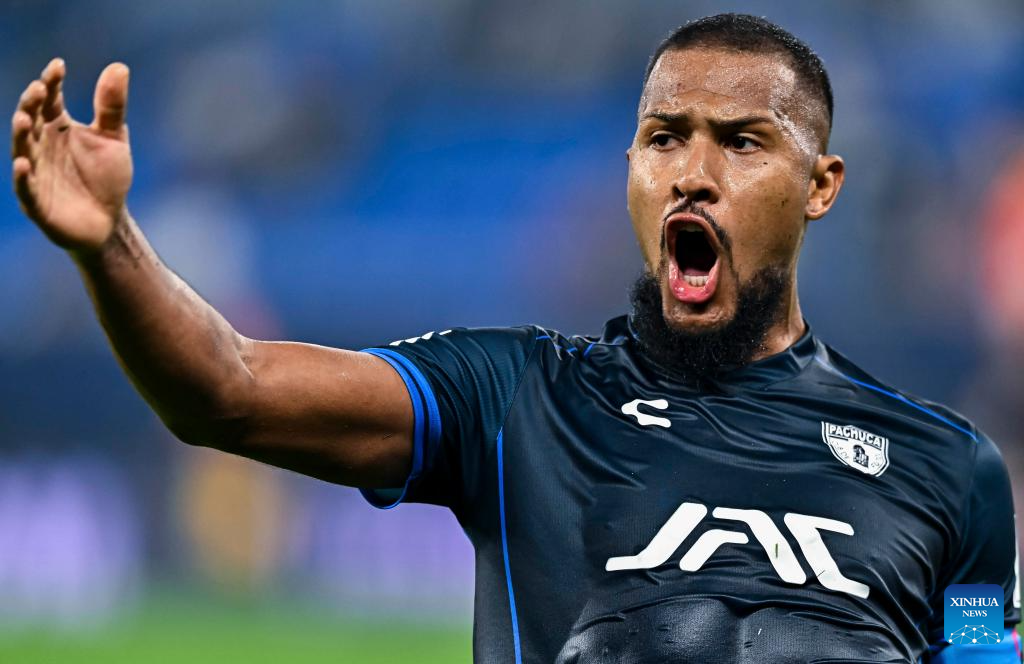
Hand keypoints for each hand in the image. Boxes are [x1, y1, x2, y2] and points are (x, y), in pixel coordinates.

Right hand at [11, 59, 133, 252]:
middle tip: (38, 89)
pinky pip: (25, 188)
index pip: (49, 99)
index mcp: (57, 127)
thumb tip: (119, 66)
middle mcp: (41, 145)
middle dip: (31, 104)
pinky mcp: (37, 202)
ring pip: (22, 150)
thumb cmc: (106, 177)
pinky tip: (23, 164)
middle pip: (31, 119)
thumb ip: (112, 107)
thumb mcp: (113, 139)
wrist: (109, 221)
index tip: (58, 66)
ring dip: (21, 135)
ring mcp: (36, 172)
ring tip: (24, 118)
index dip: (51, 82)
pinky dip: (23, 176)